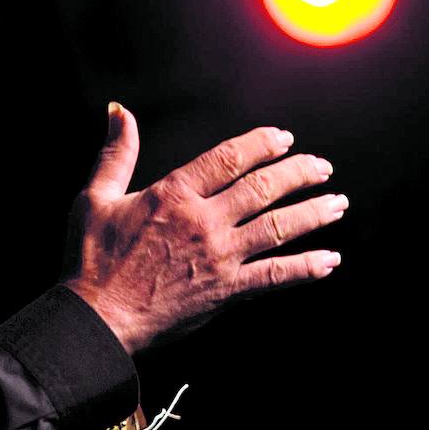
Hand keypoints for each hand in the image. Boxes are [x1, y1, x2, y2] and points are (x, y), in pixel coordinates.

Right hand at [64, 102, 346, 352]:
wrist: (98, 317)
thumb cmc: (91, 260)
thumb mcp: (95, 198)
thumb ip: (116, 154)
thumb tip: (118, 112)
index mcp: (174, 193)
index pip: (230, 158)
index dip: (262, 144)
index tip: (283, 139)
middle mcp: (204, 220)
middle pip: (265, 188)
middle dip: (300, 173)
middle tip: (322, 168)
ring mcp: (219, 257)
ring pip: (279, 228)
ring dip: (313, 213)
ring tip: (337, 204)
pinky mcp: (224, 291)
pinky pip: (274, 276)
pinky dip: (305, 269)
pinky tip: (329, 261)